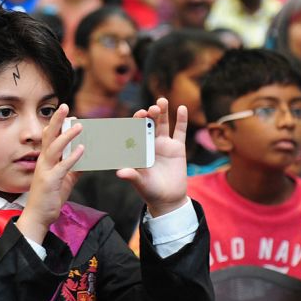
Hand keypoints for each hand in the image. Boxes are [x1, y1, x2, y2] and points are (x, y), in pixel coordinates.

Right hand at [17, 104, 84, 242]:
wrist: (39, 216)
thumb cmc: (50, 196)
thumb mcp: (65, 179)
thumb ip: (74, 167)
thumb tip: (86, 156)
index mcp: (46, 160)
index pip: (49, 136)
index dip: (57, 124)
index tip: (67, 113)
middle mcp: (43, 162)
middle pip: (48, 136)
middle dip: (57, 120)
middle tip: (65, 106)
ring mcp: (45, 171)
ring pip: (54, 148)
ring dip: (66, 136)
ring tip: (79, 126)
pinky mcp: (49, 182)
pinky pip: (62, 167)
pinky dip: (72, 157)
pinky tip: (82, 149)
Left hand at [116, 98, 188, 216]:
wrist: (169, 199)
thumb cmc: (150, 192)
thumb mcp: (141, 184)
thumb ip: (132, 176)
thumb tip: (120, 172)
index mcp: (138, 149)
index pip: (135, 132)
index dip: (136, 122)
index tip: (138, 114)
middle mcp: (150, 144)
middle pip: (148, 125)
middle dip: (148, 115)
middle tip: (151, 109)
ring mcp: (164, 144)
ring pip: (163, 124)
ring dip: (162, 112)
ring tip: (161, 101)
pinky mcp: (178, 148)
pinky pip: (180, 131)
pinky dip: (181, 120)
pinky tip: (181, 108)